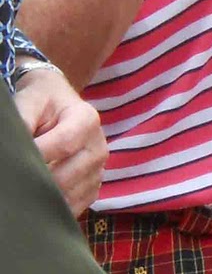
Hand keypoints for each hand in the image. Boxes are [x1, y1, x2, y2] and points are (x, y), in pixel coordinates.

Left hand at [15, 66, 104, 214]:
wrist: (60, 106)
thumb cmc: (43, 103)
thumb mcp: (30, 102)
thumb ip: (22, 121)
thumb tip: (17, 149)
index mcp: (87, 120)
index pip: (64, 144)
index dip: (36, 156)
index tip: (12, 162)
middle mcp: (99, 146)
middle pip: (65, 177)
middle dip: (34, 182)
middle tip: (13, 181)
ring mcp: (99, 169)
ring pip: (68, 197)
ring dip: (42, 197)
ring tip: (23, 188)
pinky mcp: (94, 187)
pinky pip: (75, 207)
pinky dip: (54, 207)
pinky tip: (39, 196)